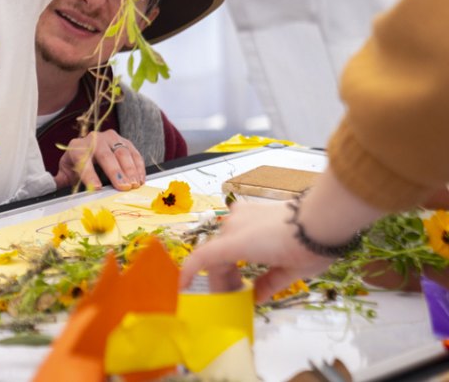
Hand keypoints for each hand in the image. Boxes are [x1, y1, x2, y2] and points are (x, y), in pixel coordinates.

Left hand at [53, 130, 145, 191]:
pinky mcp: (124, 140)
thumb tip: (47, 188)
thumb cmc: (77, 165)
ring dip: (130, 169)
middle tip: (122, 187)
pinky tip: (140, 179)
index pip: (83, 160)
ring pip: (121, 151)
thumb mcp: (65, 172)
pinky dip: (138, 166)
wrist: (88, 149)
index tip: (97, 188)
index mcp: (77, 148)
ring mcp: (110, 138)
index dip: (90, 175)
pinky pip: (133, 152)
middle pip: (105, 155)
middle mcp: (93, 139)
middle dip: (115, 172)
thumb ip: (58, 181)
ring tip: (134, 184)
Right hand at [179, 200, 334, 300]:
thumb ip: (266, 286)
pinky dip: (236, 245)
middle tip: (234, 295)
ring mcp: (240, 214)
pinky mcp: (250, 208)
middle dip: (220, 277)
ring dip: (228, 261)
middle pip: (215, 255)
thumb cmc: (307, 248)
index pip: (202, 258)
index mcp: (238, 244)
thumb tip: (254, 298)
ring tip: (243, 279)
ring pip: (224, 243)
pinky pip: (234, 229)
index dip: (188, 273)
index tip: (182, 288)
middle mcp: (232, 226)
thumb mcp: (288, 274)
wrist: (325, 216)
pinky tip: (251, 253)